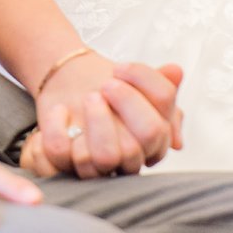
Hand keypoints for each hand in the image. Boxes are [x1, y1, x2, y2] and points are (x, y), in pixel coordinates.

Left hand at [33, 53, 184, 177]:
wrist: (69, 83)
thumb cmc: (106, 86)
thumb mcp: (137, 80)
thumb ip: (161, 80)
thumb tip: (175, 72)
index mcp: (155, 139)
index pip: (163, 123)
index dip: (145, 90)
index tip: (120, 67)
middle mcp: (131, 157)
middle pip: (146, 139)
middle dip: (128, 103)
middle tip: (107, 84)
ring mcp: (99, 165)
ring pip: (107, 157)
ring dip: (97, 120)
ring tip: (87, 96)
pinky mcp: (65, 165)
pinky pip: (62, 154)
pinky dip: (57, 126)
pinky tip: (60, 110)